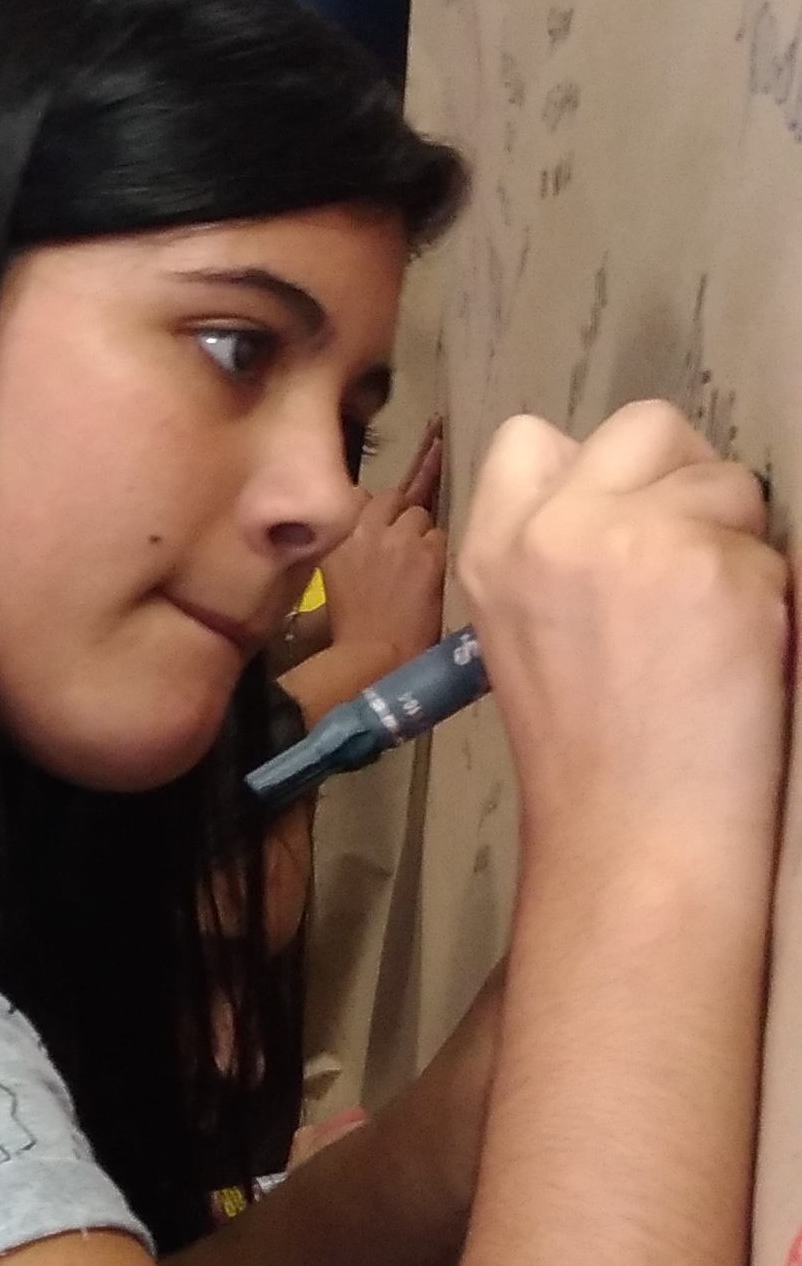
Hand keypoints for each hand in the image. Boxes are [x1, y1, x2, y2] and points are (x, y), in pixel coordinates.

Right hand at [290, 423, 446, 719]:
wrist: (372, 657)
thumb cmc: (346, 629)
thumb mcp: (329, 578)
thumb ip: (347, 545)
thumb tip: (364, 533)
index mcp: (331, 531)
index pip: (360, 494)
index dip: (377, 502)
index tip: (387, 500)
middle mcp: (361, 525)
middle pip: (395, 496)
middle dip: (406, 508)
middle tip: (423, 497)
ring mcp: (397, 536)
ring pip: (422, 513)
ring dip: (423, 535)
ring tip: (419, 567)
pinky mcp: (428, 552)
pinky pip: (441, 537)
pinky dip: (439, 555)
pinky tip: (429, 579)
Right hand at [459, 401, 789, 863]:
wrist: (634, 838)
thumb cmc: (587, 757)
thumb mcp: (522, 634)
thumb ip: (556, 553)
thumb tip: (637, 503)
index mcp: (496, 549)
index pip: (532, 439)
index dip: (596, 471)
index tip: (620, 528)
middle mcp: (558, 530)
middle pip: (646, 427)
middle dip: (683, 479)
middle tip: (690, 562)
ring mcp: (638, 542)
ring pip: (726, 480)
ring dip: (736, 540)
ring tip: (712, 627)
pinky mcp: (718, 570)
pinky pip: (770, 547)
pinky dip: (769, 597)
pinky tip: (738, 660)